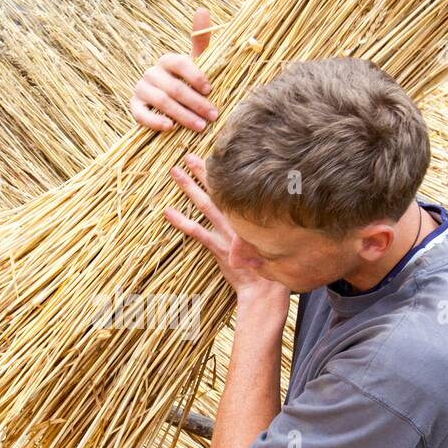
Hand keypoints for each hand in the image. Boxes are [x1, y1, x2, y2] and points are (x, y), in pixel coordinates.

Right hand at [130, 8, 217, 132]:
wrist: (168, 104)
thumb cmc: (186, 82)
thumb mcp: (196, 64)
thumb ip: (201, 41)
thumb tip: (202, 10)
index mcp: (167, 60)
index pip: (179, 62)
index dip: (195, 76)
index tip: (210, 90)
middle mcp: (151, 72)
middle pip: (174, 87)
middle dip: (196, 102)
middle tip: (212, 116)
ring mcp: (141, 89)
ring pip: (161, 101)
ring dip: (182, 115)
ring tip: (200, 126)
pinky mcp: (134, 106)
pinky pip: (141, 114)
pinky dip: (155, 121)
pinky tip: (170, 127)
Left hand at [165, 153, 290, 310]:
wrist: (267, 292)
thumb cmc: (276, 270)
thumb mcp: (280, 242)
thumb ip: (275, 226)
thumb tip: (276, 210)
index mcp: (255, 216)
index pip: (238, 189)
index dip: (226, 173)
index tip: (216, 157)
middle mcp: (240, 220)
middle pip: (219, 190)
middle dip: (204, 171)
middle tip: (189, 155)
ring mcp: (228, 233)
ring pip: (205, 204)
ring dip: (189, 187)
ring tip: (175, 172)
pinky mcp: (218, 248)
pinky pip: (196, 231)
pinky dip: (180, 221)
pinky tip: (167, 211)